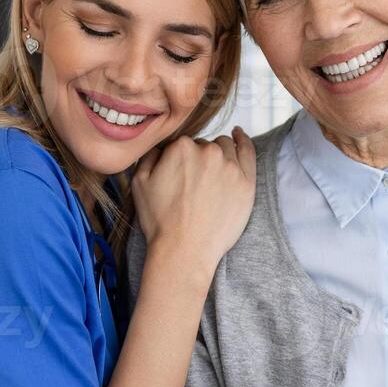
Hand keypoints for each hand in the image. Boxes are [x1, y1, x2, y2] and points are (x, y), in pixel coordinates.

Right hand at [131, 127, 255, 274]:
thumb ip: (150, 155)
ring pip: (225, 147)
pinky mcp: (247, 181)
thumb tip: (161, 146)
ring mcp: (230, 166)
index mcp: (181, 147)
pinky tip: (239, 135)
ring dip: (219, 154)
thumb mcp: (139, 182)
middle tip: (195, 184)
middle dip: (200, 159)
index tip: (180, 177)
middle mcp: (208, 151)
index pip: (184, 143)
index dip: (181, 160)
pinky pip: (248, 151)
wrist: (184, 250)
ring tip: (213, 176)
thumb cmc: (160, 220)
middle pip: (205, 145)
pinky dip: (243, 140)